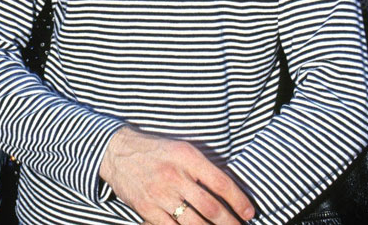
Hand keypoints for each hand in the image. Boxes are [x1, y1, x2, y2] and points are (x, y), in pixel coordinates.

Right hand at [99, 125, 253, 224]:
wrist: (117, 152)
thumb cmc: (155, 150)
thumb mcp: (181, 148)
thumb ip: (202, 167)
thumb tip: (227, 190)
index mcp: (186, 157)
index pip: (220, 182)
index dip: (238, 200)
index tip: (250, 213)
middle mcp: (175, 176)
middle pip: (211, 208)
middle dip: (231, 223)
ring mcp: (161, 195)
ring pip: (195, 224)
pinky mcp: (148, 210)